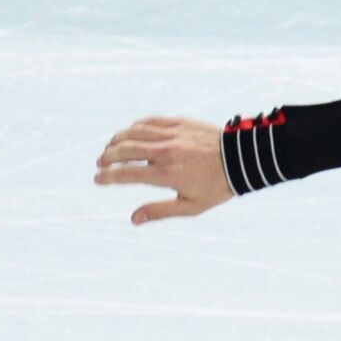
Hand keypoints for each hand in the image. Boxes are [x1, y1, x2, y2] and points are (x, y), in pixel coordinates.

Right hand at [95, 117, 233, 224]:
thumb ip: (161, 211)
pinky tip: (130, 133)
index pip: (127, 174)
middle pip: (124, 150)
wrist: (242, 159)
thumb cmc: (218, 186)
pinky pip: (149, 122)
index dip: (108, 177)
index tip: (98, 179)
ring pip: (133, 132)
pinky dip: (135, 127)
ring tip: (110, 149)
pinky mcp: (179, 123)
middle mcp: (166, 152)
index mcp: (167, 174)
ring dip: (117, 140)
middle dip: (107, 157)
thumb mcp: (192, 206)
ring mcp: (172, 135)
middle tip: (101, 164)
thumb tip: (134, 219)